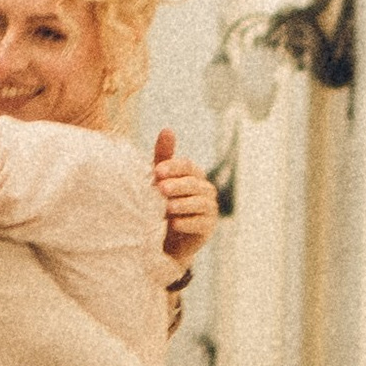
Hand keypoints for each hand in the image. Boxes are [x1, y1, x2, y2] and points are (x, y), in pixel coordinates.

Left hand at [151, 126, 218, 268]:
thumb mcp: (161, 179)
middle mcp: (204, 189)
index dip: (173, 167)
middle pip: (193, 184)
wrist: (168, 236)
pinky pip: (200, 223)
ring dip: (182, 205)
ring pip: (198, 204)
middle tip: (160, 189)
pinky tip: (174, 224)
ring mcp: (208, 208)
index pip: (187, 166)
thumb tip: (167, 129)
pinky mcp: (207, 227)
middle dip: (177, 186)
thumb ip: (164, 156)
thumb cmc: (164, 201)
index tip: (156, 171)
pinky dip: (187, 223)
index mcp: (193, 175)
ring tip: (167, 207)